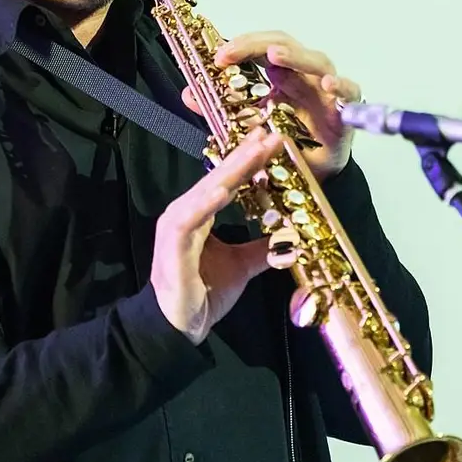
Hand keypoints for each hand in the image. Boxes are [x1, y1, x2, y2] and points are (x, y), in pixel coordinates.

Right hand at [151, 129, 285, 343]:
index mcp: (201, 214)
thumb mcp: (241, 266)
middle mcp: (187, 213)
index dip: (249, 161)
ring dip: (229, 171)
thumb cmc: (203, 292)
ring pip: (206, 192)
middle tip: (267, 135)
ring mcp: (177, 227)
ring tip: (252, 152)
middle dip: (244, 156)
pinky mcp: (173, 245)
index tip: (271, 141)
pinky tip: (223, 190)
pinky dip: (206, 204)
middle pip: (218, 178)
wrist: (179, 325)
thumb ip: (261, 249)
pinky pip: (190, 220)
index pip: (228, 181)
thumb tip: (289, 239)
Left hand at [178, 31, 361, 181]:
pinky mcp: (346, 110)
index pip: (261, 47)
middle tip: (233, 52)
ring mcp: (326, 90)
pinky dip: (342, 86)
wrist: (312, 176)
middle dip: (258, 44)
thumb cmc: (287, 143)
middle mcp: (303, 76)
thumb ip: (221, 108)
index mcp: (280, 75)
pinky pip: (349, 92)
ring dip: (296, 56)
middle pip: (285, 45)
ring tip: (277, 56)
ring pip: (316, 61)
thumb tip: (188, 93)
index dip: (241, 45)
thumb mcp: (248, 127)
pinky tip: (329, 85)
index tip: (218, 56)